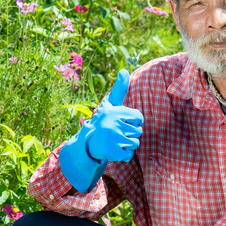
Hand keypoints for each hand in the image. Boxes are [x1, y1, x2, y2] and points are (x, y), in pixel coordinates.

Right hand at [59, 69, 143, 192]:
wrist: (86, 143)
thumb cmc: (102, 122)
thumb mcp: (110, 105)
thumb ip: (119, 89)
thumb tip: (124, 70)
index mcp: (116, 112)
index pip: (139, 118)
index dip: (133, 121)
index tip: (121, 122)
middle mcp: (114, 124)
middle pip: (139, 131)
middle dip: (129, 134)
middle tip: (115, 133)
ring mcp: (114, 139)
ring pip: (135, 143)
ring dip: (127, 144)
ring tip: (114, 141)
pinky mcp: (113, 152)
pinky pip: (129, 155)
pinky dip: (123, 155)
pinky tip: (113, 150)